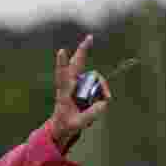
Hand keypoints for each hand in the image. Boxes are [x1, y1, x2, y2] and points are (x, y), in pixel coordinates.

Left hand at [49, 35, 111, 149]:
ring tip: (105, 101)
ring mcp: (78, 85)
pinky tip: (101, 102)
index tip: (61, 51)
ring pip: (94, 78)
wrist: (62, 127)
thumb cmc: (66, 125)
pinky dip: (103, 93)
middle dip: (83, 51)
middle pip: (77, 64)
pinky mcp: (84, 88)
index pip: (62, 75)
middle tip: (89, 37)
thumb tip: (104, 103)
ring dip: (103, 87)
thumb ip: (91, 114)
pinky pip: (98, 86)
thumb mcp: (78, 124)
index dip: (62, 64)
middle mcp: (70, 85)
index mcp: (64, 92)